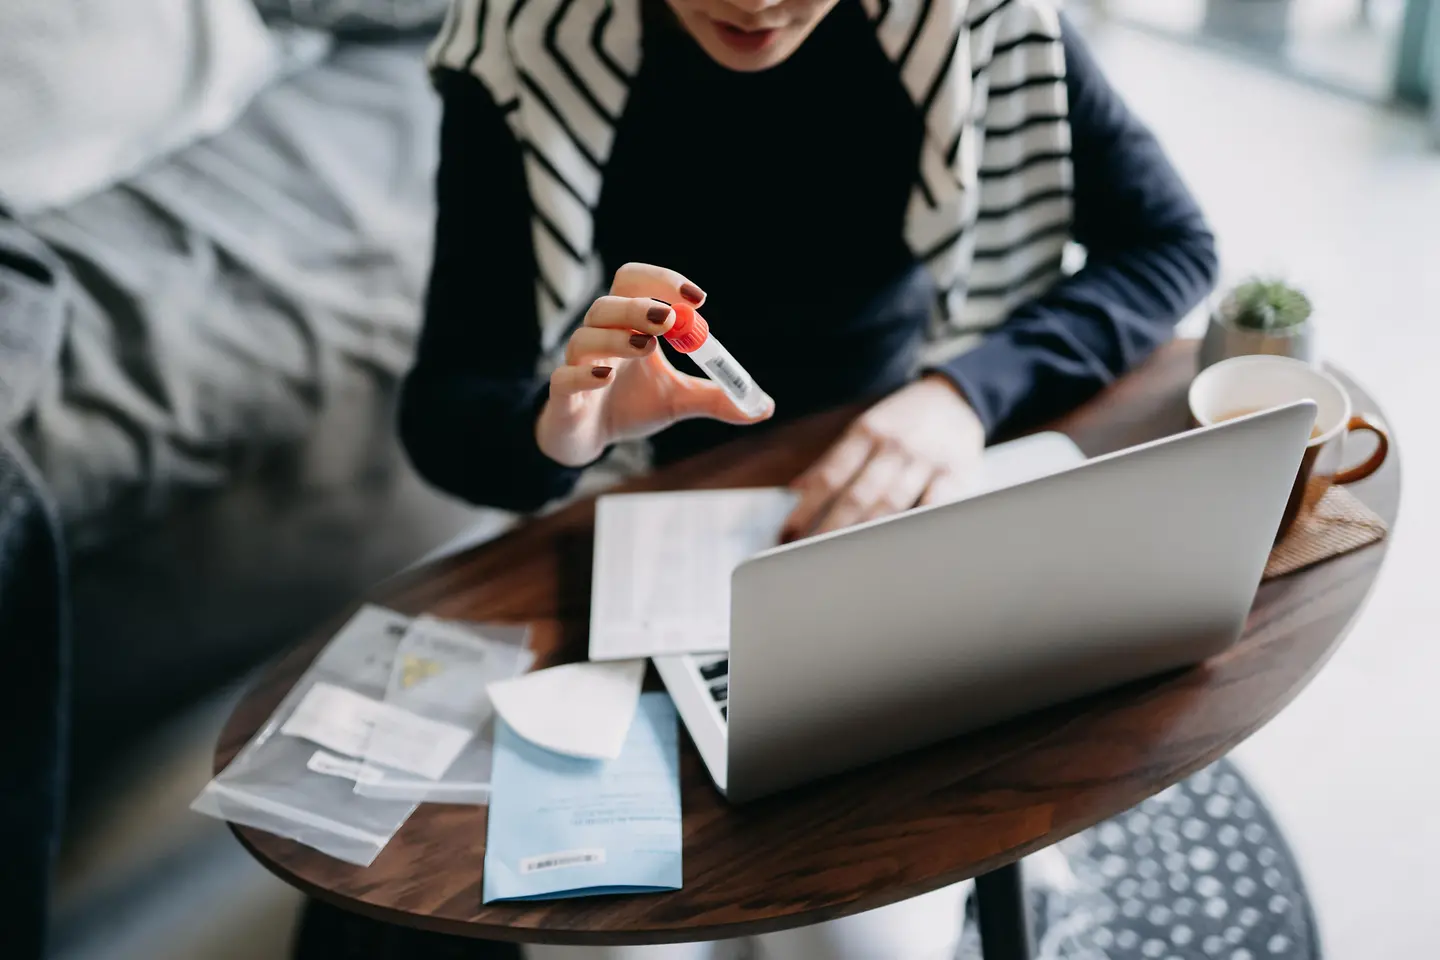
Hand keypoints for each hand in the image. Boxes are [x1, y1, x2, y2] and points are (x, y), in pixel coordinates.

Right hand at [536, 263, 773, 466]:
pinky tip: (606, 377)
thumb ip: (717, 398)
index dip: (663, 281)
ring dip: (615, 336)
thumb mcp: (679, 400)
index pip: (636, 284)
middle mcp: (601, 338)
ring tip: (646, 346)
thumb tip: (764, 407)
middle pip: (608, 303)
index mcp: (628, 326)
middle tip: (670, 319)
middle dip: (639, 305)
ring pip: (584, 337)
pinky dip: (583, 373)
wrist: (589, 438)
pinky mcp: (563, 396)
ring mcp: (578, 365)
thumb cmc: (632, 406)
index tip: (697, 298)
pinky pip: (564, 378)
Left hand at [781, 375, 984, 540]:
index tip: (788, 535)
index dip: (806, 509)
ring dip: (863, 536)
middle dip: (829, 530)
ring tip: (840, 560)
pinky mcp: (955, 476)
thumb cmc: (903, 419)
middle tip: (807, 556)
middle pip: (857, 496)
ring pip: (891, 506)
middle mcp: (895, 446)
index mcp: (868, 431)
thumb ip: (834, 458)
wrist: (956, 398)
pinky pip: (932, 507)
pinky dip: (913, 528)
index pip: (830, 476)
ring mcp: (926, 461)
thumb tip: (797, 489)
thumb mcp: (866, 426)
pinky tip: (894, 548)